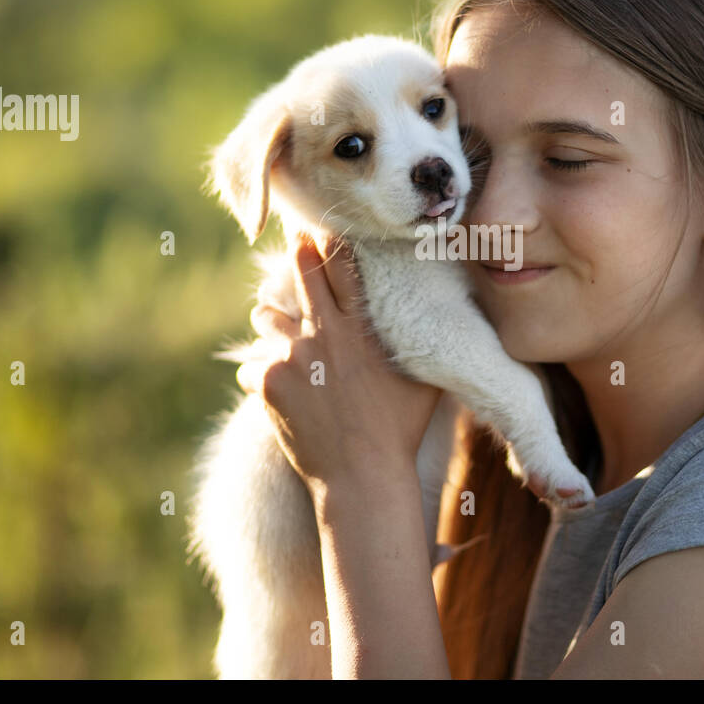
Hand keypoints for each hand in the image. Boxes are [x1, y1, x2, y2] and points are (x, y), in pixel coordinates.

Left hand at [237, 234, 442, 505]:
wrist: (361, 478)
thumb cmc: (399, 431)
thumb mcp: (424, 381)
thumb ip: (425, 345)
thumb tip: (451, 318)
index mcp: (360, 329)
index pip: (342, 266)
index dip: (330, 240)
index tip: (321, 225)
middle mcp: (323, 334)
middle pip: (302, 274)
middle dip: (298, 254)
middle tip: (296, 241)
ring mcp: (290, 357)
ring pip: (266, 316)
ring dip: (273, 319)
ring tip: (278, 325)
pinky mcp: (266, 383)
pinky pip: (252, 365)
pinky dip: (262, 374)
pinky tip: (278, 388)